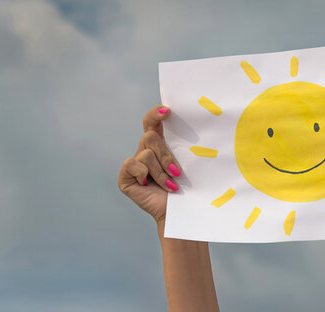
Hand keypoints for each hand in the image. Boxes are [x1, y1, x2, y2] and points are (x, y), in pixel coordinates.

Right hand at [118, 105, 182, 223]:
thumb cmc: (189, 187)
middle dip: (165, 155)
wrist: (181, 211)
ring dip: (160, 171)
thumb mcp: (188, 163)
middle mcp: (146, 150)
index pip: (153, 120)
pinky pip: (132, 164)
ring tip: (170, 185)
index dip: (156, 113)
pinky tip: (149, 185)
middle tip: (177, 171)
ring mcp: (135, 163)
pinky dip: (143, 174)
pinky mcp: (126, 176)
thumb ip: (185, 145)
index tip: (168, 112)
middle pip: (150, 136)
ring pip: (145, 153)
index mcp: (160, 142)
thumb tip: (198, 126)